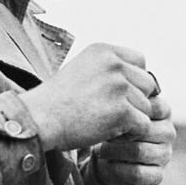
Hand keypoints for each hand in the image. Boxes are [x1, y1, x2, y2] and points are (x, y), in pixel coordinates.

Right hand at [23, 43, 157, 150]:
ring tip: (104, 123)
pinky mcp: (122, 111)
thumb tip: (141, 81)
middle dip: (135, 101)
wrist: (38, 120)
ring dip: (131, 119)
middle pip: (147, 84)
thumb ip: (108, 70)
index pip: (140, 61)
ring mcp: (119, 87)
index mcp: (104, 51)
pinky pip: (143, 124)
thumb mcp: (80, 71)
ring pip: (146, 107)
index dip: (133, 81)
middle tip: (111, 113)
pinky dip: (129, 133)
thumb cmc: (55, 102)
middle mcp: (114, 64)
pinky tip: (108, 133)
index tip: (116, 95)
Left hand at [94, 95, 174, 184]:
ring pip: (139, 151)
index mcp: (162, 111)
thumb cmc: (112, 126)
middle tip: (101, 133)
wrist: (108, 159)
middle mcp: (168, 132)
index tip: (105, 114)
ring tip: (100, 148)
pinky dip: (116, 168)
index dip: (124, 112)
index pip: (150, 106)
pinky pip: (137, 173)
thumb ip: (121, 96)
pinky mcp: (157, 176)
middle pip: (144, 129)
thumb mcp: (116, 108)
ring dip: (114, 151)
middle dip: (118, 132)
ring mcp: (165, 155)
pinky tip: (106, 163)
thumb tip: (120, 82)